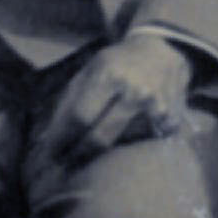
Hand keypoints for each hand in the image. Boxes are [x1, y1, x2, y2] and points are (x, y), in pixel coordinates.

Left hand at [38, 31, 202, 162]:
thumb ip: (68, 102)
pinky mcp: (171, 121)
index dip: (63, 140)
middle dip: (77, 155)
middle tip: (64, 166)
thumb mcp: (89, 71)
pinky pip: (140, 144)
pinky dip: (128, 145)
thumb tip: (46, 139)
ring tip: (89, 151)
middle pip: (100, 137)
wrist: (163, 51)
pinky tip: (125, 137)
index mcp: (108, 74)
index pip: (80, 116)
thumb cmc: (116, 64)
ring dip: (102, 152)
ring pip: (120, 145)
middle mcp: (134, 90)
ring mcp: (156, 107)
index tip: (51, 155)